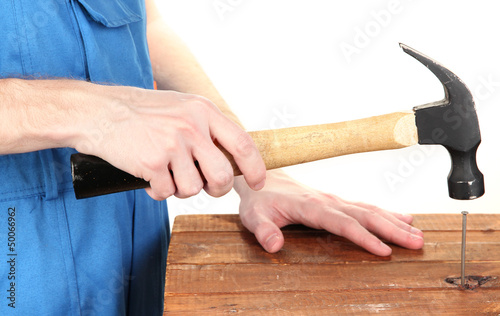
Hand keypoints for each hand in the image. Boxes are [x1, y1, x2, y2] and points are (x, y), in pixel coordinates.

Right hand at [74, 84, 265, 199]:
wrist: (100, 111)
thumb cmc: (144, 113)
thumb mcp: (183, 108)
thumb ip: (208, 129)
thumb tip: (234, 159)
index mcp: (203, 111)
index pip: (243, 144)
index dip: (255, 168)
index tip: (258, 183)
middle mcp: (191, 126)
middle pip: (222, 176)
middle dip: (216, 189)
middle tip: (203, 186)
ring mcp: (171, 144)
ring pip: (192, 189)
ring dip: (179, 189)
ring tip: (166, 173)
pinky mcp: (151, 162)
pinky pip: (165, 193)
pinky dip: (157, 191)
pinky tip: (148, 176)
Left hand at [236, 170, 423, 255]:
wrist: (262, 177)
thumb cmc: (259, 199)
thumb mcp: (253, 216)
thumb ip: (264, 230)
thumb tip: (274, 245)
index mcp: (309, 205)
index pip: (341, 223)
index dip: (363, 237)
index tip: (384, 250)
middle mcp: (326, 200)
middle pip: (364, 214)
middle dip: (392, 229)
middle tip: (416, 242)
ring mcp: (333, 199)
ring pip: (369, 209)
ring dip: (394, 221)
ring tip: (417, 234)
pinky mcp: (336, 200)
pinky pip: (364, 206)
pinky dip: (386, 213)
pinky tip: (402, 219)